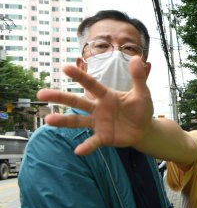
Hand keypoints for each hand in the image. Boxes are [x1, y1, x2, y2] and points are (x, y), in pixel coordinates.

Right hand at [37, 56, 152, 154]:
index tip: (65, 67)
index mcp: (106, 95)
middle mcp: (98, 108)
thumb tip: (136, 57)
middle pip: (77, 102)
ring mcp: (98, 123)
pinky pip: (93, 142)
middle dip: (60, 97)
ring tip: (48, 119)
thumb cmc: (140, 109)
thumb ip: (138, 77)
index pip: (91, 84)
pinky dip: (86, 146)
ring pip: (78, 121)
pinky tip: (78, 150)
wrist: (144, 129)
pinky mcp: (103, 137)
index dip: (80, 77)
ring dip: (64, 121)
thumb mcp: (142, 93)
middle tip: (41, 94)